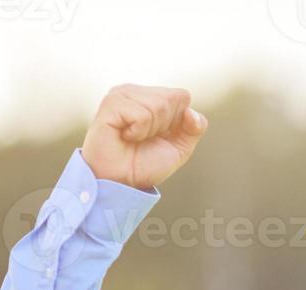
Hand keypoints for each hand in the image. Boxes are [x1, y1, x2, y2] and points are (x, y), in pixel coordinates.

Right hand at [81, 84, 206, 189]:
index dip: (179, 122)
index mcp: (153, 97)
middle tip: (144, 138)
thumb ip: (194, 128)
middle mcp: (136, 92)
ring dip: (150, 130)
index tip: (160, 136)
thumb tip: (191, 112)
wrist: (121, 182)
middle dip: (164, 126)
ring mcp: (122, 94)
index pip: (182, 96)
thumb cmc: (145, 164)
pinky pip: (142, 114)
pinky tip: (125, 136)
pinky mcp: (111, 103)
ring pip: (158, 105)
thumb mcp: (180, 148)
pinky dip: (138, 131)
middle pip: (171, 99)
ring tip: (133, 138)